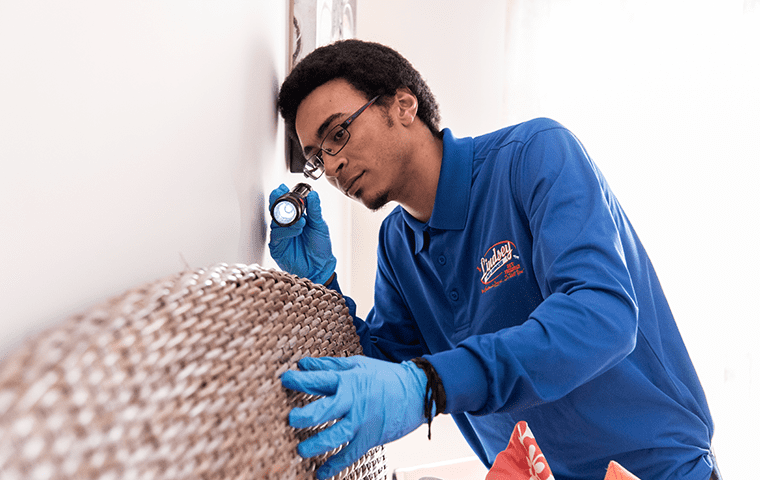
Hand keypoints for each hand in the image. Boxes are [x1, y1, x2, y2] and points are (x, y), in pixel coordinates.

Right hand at [268, 184, 336, 283]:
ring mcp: (281, 236)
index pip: (286, 204)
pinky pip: (277, 235)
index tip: (282, 187)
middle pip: (276, 210)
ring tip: (301, 221)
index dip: (282, 195)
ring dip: (287, 218)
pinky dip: (287, 231)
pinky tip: (297, 230)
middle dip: (277, 201)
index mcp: (296, 218)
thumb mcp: (320, 225)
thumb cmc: (320, 248)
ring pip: (276, 221)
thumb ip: (315, 210)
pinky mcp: (277, 247)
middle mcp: (286, 226)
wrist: (320, 266)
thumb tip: (313, 195)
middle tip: (280, 193)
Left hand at [280, 356, 427, 479]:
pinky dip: (336, 465)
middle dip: (305, 416)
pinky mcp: (371, 437)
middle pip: (325, 410)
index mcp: (349, 380)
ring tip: (302, 450)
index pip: (319, 379)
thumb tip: (303, 363)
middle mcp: (354, 401)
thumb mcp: (358, 364)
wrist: (417, 391)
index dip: (299, 380)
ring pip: (336, 435)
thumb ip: (329, 365)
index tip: (284, 380)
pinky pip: (351, 454)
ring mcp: (362, 421)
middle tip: (290, 419)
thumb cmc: (386, 377)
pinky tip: (322, 472)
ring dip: (317, 444)